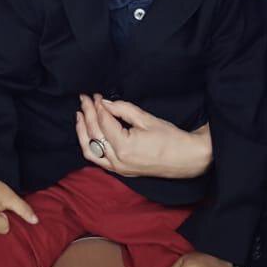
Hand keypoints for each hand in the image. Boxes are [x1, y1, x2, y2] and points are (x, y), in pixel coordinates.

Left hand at [75, 94, 212, 178]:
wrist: (186, 159)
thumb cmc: (170, 138)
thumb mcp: (146, 119)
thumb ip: (123, 109)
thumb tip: (104, 103)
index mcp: (124, 146)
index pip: (103, 122)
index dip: (97, 106)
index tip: (95, 95)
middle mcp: (117, 160)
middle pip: (94, 134)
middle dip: (88, 114)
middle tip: (85, 99)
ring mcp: (118, 168)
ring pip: (90, 150)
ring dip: (83, 131)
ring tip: (80, 115)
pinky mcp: (120, 171)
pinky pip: (97, 159)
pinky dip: (89, 145)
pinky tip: (88, 133)